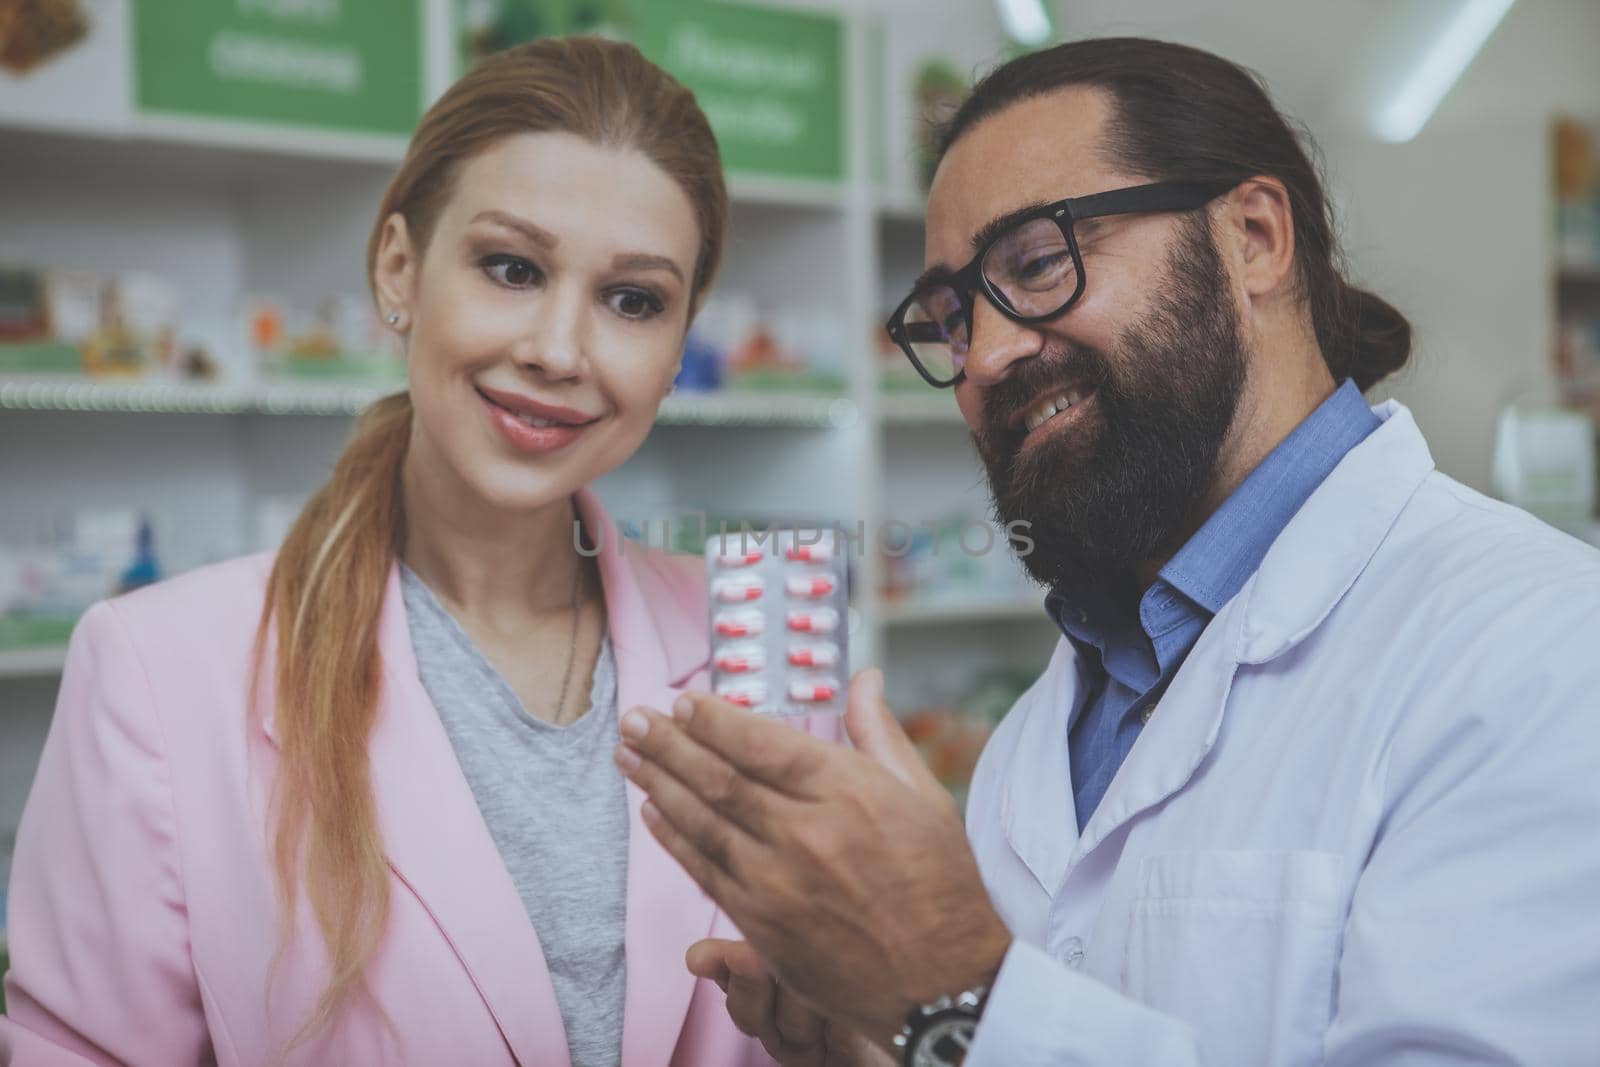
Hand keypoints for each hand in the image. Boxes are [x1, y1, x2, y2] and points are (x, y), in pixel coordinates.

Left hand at [615, 668, 1011, 1045]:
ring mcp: (778, 883)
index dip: (715, 720)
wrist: (940, 983)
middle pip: (720, 778)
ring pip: (703, 822)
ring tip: (628, 755)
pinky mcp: (761, 925)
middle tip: (635, 719)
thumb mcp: (923, 796)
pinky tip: (652, 812)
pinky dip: (674, 838)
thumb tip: (864, 678)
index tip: (684, 702)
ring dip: (658, 783)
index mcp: (849, 792)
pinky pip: (705, 870)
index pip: (762, 743)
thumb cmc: (939, 885)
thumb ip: (879, 734)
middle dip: (669, 744)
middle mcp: (806, 833)